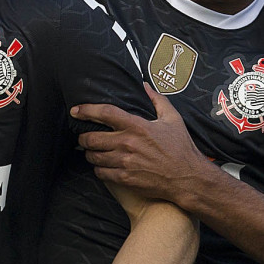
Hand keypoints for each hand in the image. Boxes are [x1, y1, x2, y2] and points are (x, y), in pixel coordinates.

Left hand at [71, 84, 208, 206]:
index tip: (75, 111)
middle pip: (92, 138)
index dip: (86, 110)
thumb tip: (145, 85)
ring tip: (92, 151)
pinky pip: (100, 172)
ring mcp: (125, 162)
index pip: (105, 113)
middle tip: (84, 137)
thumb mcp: (173, 119)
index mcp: (137, 126)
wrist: (188, 178)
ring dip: (90, 153)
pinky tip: (103, 166)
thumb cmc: (181, 148)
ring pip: (93, 156)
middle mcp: (128, 143)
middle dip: (84, 137)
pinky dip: (99, 169)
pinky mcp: (125, 178)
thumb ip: (157, 100)